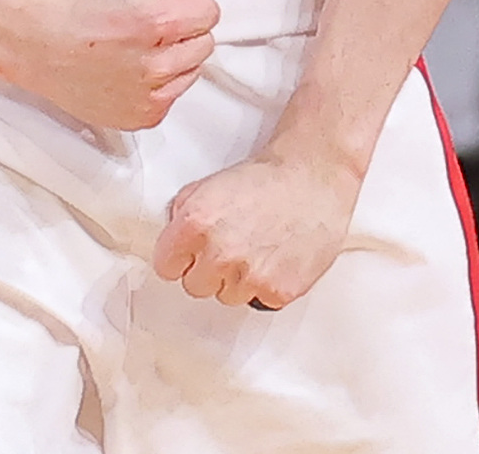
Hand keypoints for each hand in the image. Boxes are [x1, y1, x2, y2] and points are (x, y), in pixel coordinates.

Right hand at [0, 0, 216, 131]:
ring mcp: (150, 96)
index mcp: (160, 22)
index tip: (171, 9)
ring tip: (138, 51)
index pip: (210, 14)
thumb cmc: (82, 7)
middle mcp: (158, 64)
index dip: (190, 6)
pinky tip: (131, 72)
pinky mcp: (141, 117)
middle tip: (151, 29)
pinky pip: (170, 98)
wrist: (41, 42)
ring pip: (191, 73)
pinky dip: (158, 86)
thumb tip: (194, 4)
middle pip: (204, 45)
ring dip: (173, 60)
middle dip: (184, 33)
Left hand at [153, 148, 363, 308]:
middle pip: (195, 286)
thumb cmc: (266, 179)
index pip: (165, 268)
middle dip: (208, 269)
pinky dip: (266, 285)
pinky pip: (259, 301)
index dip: (180, 258)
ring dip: (238, 279)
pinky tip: (275, 259)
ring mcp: (250, 276)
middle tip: (232, 245)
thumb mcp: (208, 185)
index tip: (191, 254)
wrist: (313, 177)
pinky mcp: (278, 291)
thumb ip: (182, 215)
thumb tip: (174, 242)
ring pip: (227, 296)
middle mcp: (220, 253)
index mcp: (195, 224)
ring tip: (257, 249)